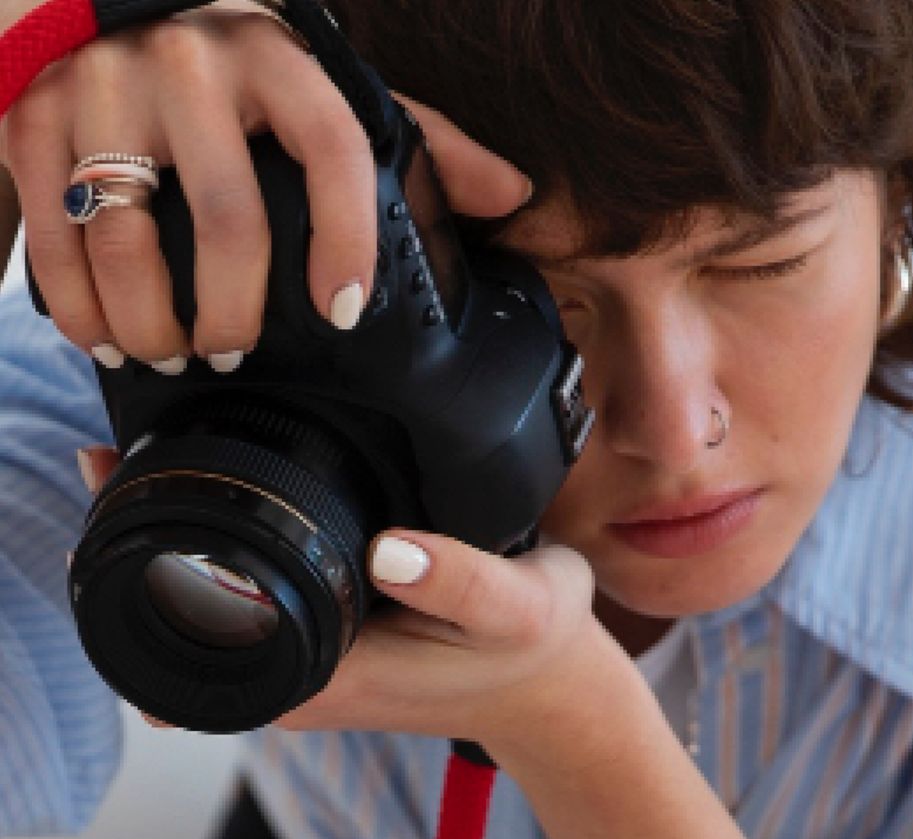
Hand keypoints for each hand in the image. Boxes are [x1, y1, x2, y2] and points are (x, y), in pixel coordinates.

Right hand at [3, 7, 532, 372]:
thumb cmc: (235, 59)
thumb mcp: (325, 81)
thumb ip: (420, 135)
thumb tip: (513, 193)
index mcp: (279, 59)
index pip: (335, 154)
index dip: (347, 243)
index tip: (346, 313)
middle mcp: (192, 67)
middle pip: (226, 221)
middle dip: (234, 313)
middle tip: (235, 353)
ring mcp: (106, 88)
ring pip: (129, 239)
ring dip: (153, 322)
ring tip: (173, 355)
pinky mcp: (31, 115)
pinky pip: (54, 232)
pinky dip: (79, 304)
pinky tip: (104, 337)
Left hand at [79, 448, 628, 748]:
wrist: (557, 689)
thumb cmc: (539, 646)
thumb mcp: (520, 608)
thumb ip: (460, 582)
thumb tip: (389, 551)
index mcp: (324, 675)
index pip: (190, 630)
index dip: (149, 557)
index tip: (128, 481)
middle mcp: (293, 680)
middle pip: (172, 615)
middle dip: (146, 533)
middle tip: (130, 449)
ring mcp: (298, 665)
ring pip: (197, 607)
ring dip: (174, 539)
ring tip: (160, 460)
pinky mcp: (314, 643)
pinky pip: (239, 596)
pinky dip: (219, 546)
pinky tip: (225, 492)